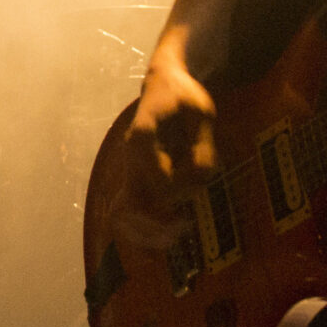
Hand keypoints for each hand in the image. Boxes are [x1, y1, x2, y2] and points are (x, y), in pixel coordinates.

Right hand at [115, 56, 216, 244]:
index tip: (200, 179)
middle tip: (184, 226)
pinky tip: (156, 243)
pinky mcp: (132, 176)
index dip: (180, 189)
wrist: (161, 83)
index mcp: (144, 134)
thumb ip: (203, 146)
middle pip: (133, 202)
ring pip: (124, 212)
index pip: (158, 178)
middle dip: (159, 222)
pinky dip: (136, 231)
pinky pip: (123, 211)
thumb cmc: (184, 95)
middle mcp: (130, 154)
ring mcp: (128, 167)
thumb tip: (202, 179)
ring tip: (173, 236)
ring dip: (147, 230)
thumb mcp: (203, 112)